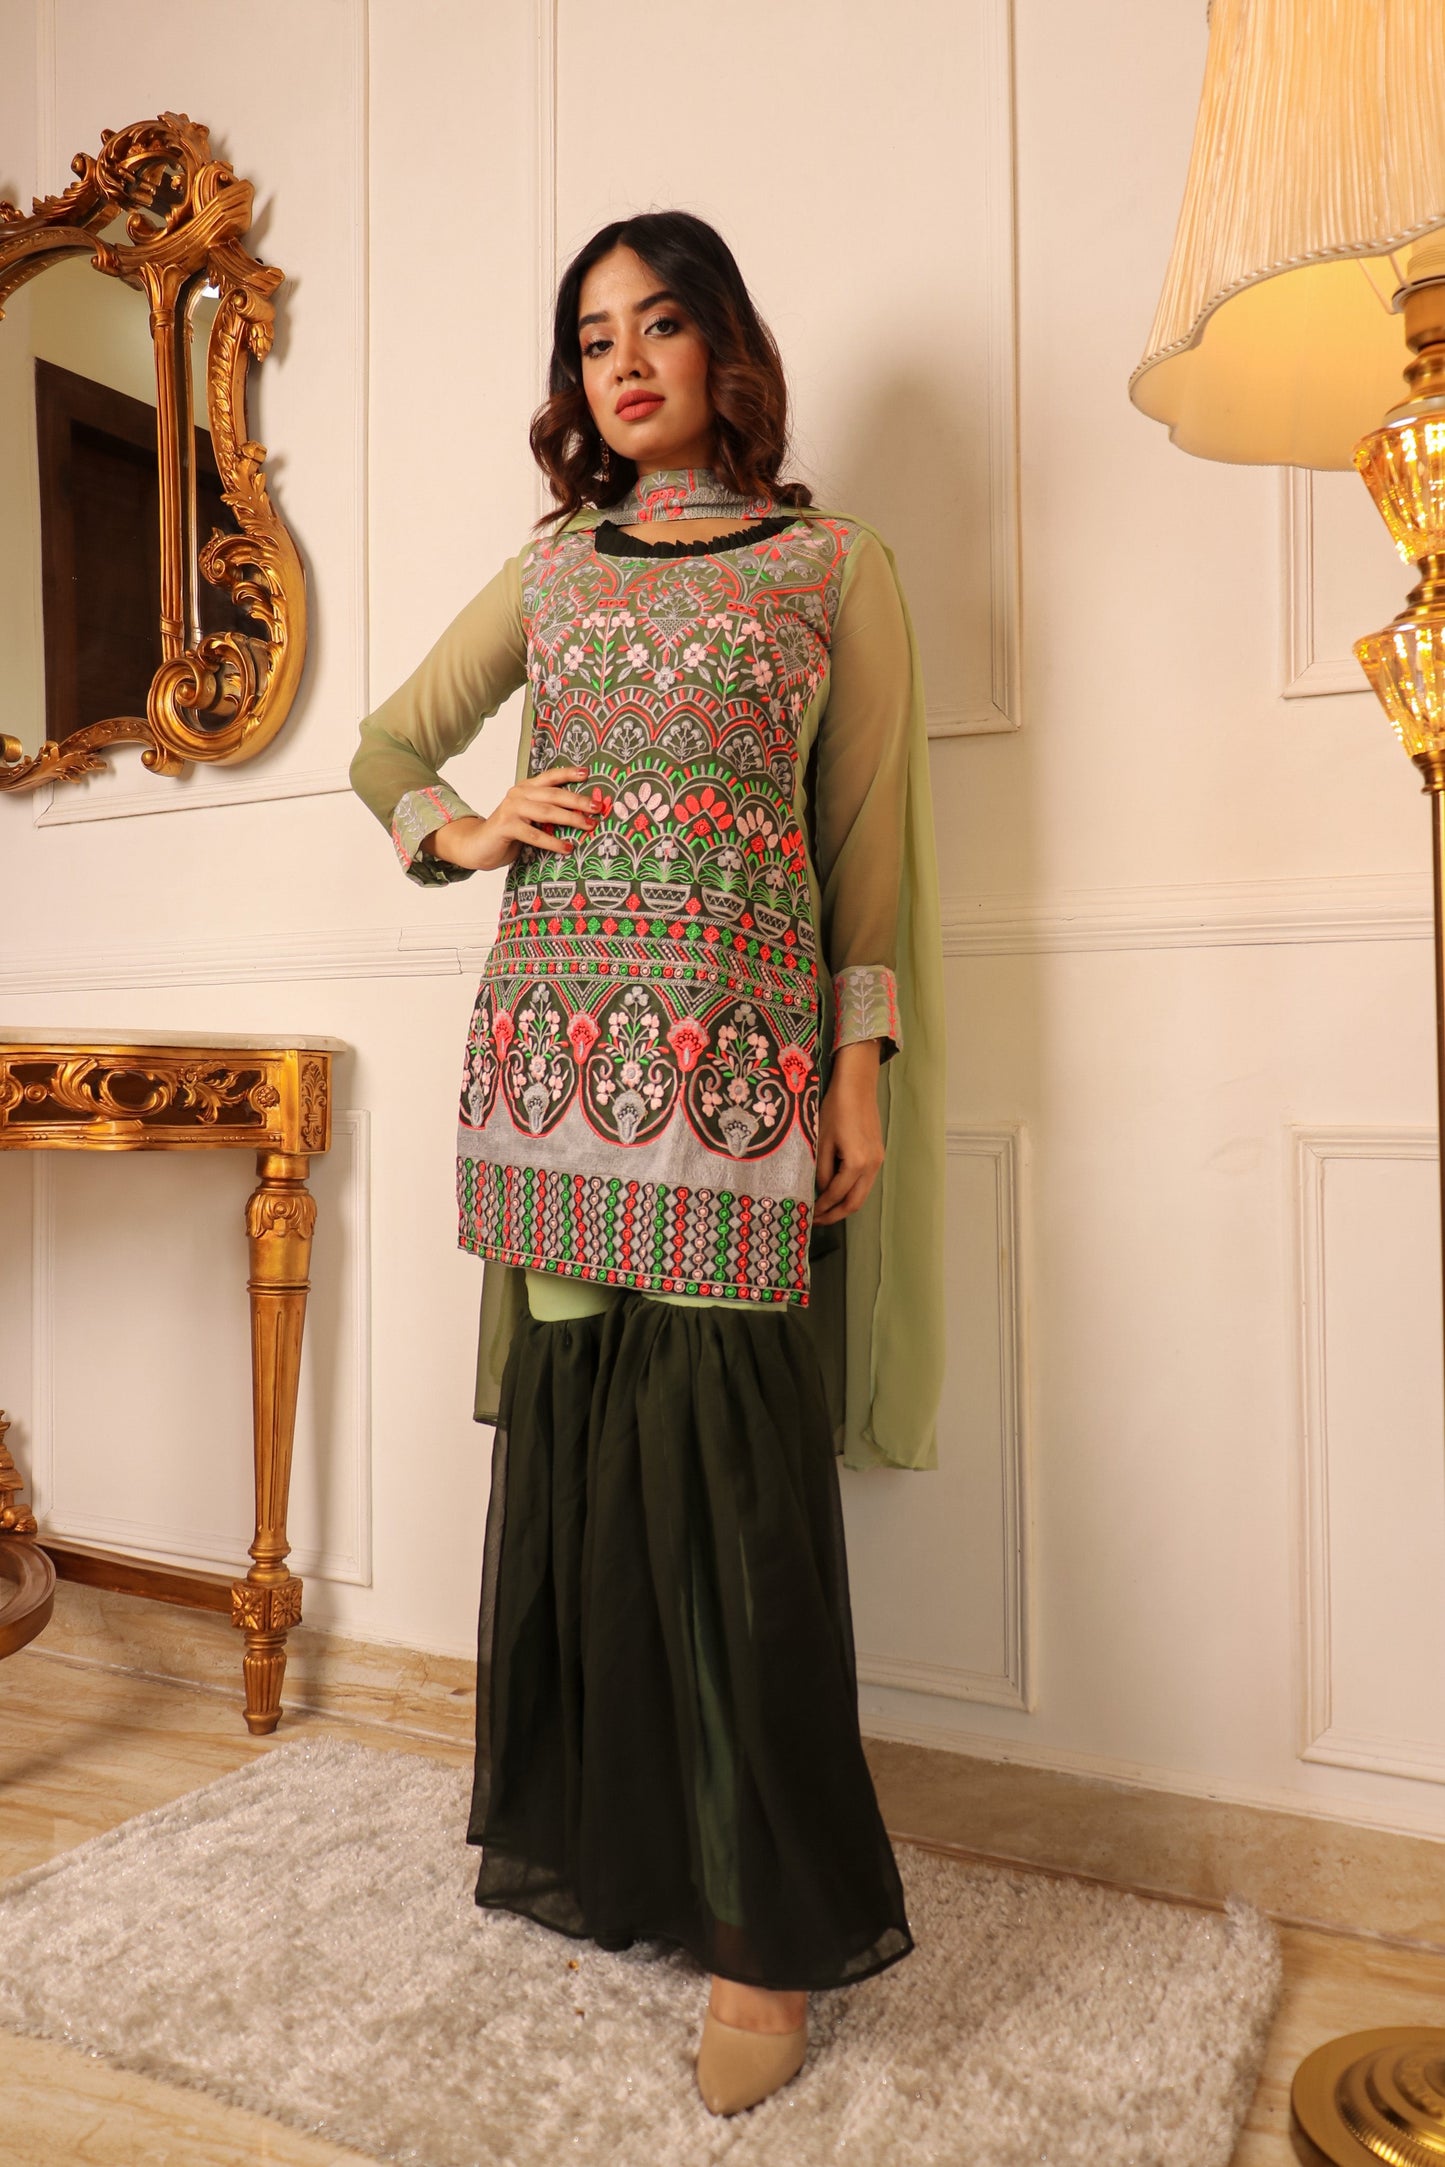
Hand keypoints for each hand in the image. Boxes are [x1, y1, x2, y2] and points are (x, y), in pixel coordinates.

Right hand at [423, 765, 606, 871]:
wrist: (478, 846)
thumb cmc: (509, 833)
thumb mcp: (530, 818)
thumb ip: (547, 812)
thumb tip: (581, 816)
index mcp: (526, 788)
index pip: (550, 777)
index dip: (568, 773)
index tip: (588, 773)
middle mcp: (519, 794)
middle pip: (554, 794)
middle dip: (578, 800)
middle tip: (597, 808)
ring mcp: (512, 809)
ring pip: (547, 812)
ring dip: (571, 819)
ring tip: (588, 826)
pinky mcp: (507, 826)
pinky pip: (535, 834)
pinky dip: (553, 841)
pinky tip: (567, 847)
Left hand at [813, 1039, 883, 1225]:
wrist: (857, 1085)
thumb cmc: (835, 1108)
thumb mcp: (821, 1140)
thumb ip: (821, 1170)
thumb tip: (821, 1190)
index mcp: (856, 1162)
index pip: (837, 1195)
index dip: (822, 1208)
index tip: (808, 1215)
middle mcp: (872, 1165)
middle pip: (855, 1203)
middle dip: (836, 1215)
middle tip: (817, 1221)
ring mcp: (878, 1160)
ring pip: (862, 1194)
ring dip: (844, 1204)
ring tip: (825, 1209)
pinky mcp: (878, 1154)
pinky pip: (866, 1181)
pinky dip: (852, 1190)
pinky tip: (837, 1189)